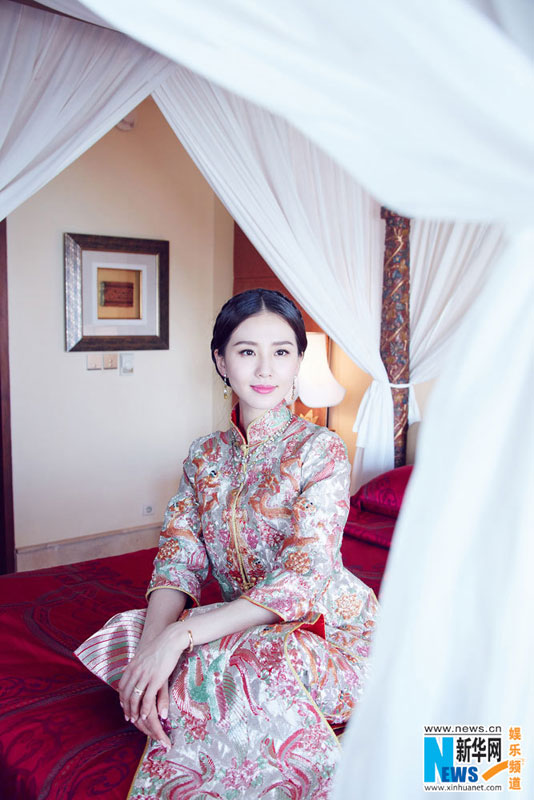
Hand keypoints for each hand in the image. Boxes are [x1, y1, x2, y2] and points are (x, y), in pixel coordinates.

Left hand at [118, 623, 186, 748]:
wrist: (171, 638)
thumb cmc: (160, 645)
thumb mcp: (144, 654)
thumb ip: (138, 663)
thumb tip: (133, 668)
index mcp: (132, 665)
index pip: (122, 686)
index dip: (122, 697)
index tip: (123, 705)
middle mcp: (136, 672)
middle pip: (126, 694)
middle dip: (126, 707)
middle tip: (128, 717)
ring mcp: (145, 676)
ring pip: (135, 698)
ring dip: (133, 711)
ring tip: (135, 720)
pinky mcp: (155, 680)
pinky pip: (147, 698)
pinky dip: (144, 709)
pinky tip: (145, 715)